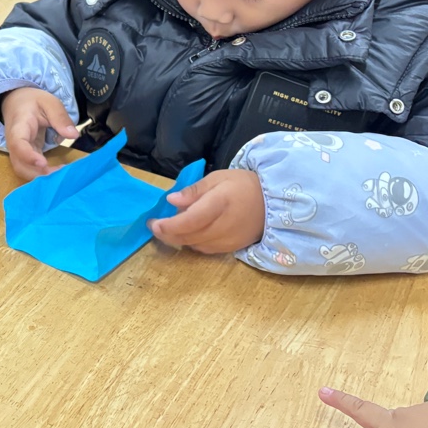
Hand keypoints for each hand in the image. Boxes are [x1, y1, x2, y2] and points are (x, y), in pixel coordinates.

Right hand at [0, 87, 78, 179]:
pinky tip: (58, 172)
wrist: (15, 102)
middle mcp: (14, 142)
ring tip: (61, 173)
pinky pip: (30, 169)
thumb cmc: (31, 101)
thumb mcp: (48, 102)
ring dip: (41, 176)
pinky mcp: (25, 155)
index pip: (18, 144)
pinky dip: (43, 174)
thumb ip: (60, 117)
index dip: (28, 156)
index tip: (43, 163)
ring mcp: (18, 151)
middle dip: (37, 173)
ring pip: (23, 170)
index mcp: (19, 126)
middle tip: (60, 173)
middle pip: (19, 164)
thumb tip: (73, 135)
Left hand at [148, 169, 264, 253]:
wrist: (273, 202)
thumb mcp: (218, 178)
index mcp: (220, 203)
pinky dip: (193, 242)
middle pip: (189, 236)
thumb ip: (194, 191)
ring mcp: (228, 240)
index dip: (169, 225)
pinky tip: (189, 233)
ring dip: (179, 238)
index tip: (153, 223)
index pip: (190, 220)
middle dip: (168, 233)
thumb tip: (171, 200)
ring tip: (171, 226)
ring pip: (195, 245)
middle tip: (155, 226)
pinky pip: (205, 250)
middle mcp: (224, 226)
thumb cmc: (242, 185)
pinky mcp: (231, 249)